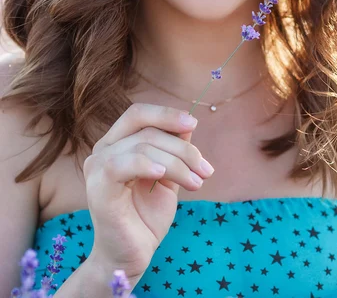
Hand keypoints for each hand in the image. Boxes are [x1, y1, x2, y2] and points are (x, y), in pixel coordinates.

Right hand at [82, 103, 214, 281]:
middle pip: (147, 130)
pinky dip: (147, 165)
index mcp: (116, 144)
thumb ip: (173, 149)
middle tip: (205, 170)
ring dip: (177, 163)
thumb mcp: (167, 176)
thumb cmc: (147, 217)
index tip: (193, 123)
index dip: (166, 114)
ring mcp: (97, 169)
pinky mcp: (98, 189)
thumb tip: (187, 123)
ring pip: (142, 147)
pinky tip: (163, 175)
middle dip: (182, 148)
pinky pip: (121, 164)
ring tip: (197, 183)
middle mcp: (102, 151)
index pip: (138, 114)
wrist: (132, 257)